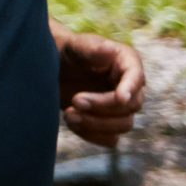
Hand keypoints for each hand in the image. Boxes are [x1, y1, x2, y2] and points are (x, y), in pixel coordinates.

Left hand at [56, 27, 145, 147]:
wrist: (49, 70)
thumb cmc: (66, 52)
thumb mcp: (74, 46)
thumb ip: (91, 49)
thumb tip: (110, 49)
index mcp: (127, 63)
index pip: (136, 78)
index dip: (130, 88)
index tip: (120, 97)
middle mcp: (129, 87)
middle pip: (131, 106)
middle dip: (103, 106)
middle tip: (75, 100)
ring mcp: (120, 108)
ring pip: (124, 125)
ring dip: (96, 123)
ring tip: (68, 113)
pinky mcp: (107, 124)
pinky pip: (110, 139)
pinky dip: (92, 135)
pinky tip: (72, 122)